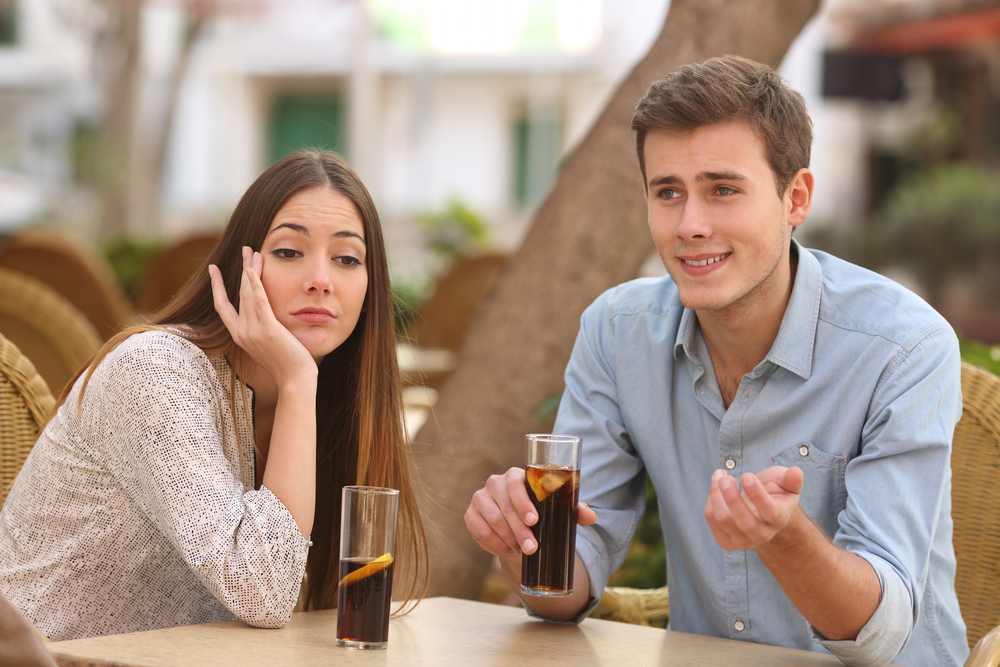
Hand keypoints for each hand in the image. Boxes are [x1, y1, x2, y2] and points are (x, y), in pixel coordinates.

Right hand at [209, 247, 315, 387]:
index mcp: (239, 336)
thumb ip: (261, 329)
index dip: (217, 286)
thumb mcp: (268, 345)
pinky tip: (252, 270)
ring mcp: (254, 332)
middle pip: (238, 293)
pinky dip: (256, 285)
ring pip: (248, 294)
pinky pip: (259, 302)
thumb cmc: (286, 363)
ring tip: (254, 252)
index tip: (213, 268)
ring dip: (251, 270)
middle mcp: (242, 333)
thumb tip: (263, 317)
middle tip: (245, 249)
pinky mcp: (269, 330)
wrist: (295, 379)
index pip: (222, 306)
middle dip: (242, 268)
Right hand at [465, 467, 595, 560]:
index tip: (534, 521)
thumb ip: (575, 511)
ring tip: (522, 550)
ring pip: (492, 519)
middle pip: (504, 505)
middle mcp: (495, 483)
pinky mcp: (471, 515)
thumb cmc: (542, 515)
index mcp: (516, 476)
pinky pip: (478, 529)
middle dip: (519, 529)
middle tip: (532, 547)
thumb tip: (590, 516)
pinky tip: (506, 550)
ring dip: (507, 537)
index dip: (523, 502)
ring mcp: (481, 498)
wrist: (519, 530)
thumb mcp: (559, 512)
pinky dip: (493, 542)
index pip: (516, 483)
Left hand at [704, 465, 803, 550]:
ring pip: (725, 521)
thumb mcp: (785, 482)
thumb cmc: (775, 492)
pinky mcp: (728, 541)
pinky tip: (715, 489)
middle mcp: (763, 534)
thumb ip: (791, 479)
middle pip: (745, 522)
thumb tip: (797, 473)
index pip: (770, 512)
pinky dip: (710, 503)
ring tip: (719, 476)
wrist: (763, 510)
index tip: (746, 475)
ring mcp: (745, 540)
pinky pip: (714, 523)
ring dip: (717, 496)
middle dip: (732, 498)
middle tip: (725, 478)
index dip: (757, 494)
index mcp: (780, 519)